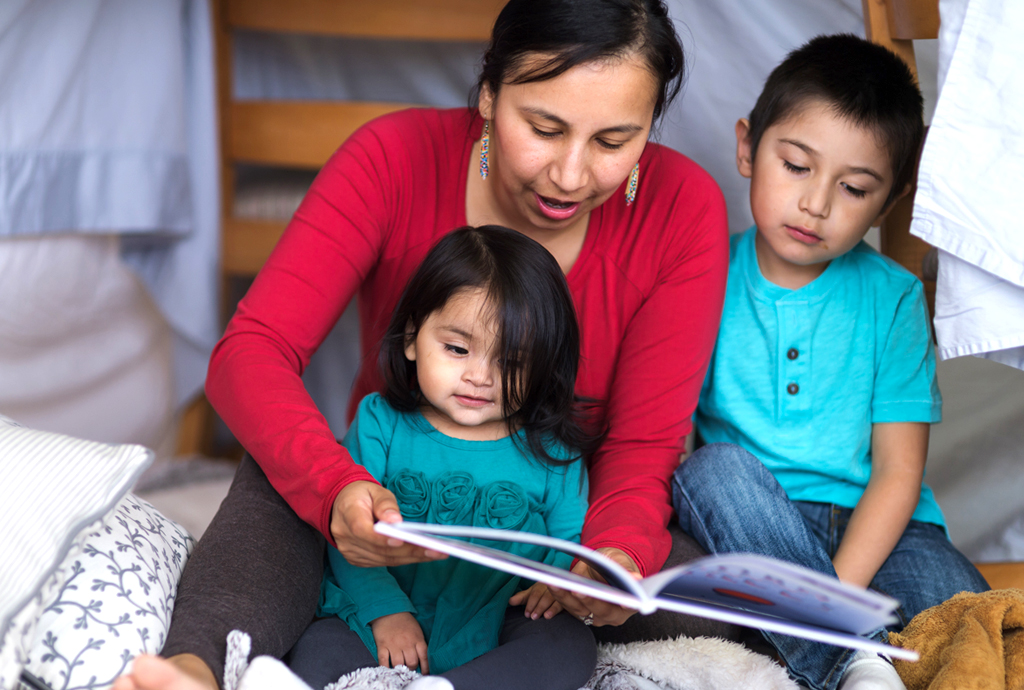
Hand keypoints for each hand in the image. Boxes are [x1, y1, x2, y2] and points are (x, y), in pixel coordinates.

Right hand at [330, 481, 445, 566]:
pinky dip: (403, 559)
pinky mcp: (357, 559)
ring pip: (383, 559)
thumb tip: (396, 520)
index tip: (402, 539)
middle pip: (379, 549)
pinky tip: (421, 555)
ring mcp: (350, 551)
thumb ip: (385, 504)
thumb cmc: (363, 495)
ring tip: (437, 553)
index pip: (363, 530)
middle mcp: (345, 537)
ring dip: (411, 558)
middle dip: (409, 550)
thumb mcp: (375, 490)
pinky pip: (383, 562)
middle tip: (436, 549)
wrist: (343, 504)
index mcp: (347, 514)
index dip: (382, 538)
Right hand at [370, 612, 428, 672]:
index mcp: (417, 638)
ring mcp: (393, 644)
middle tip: (410, 667)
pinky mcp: (382, 645)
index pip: (424, 656)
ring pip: (398, 664)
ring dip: (400, 668)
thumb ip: (419, 643)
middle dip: (412, 667)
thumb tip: (421, 659)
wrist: (388, 610)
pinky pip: (383, 661)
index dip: (425, 667)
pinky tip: (388, 668)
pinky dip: (386, 667)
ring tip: (400, 667)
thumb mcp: (416, 629)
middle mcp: (406, 643)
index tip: (425, 673)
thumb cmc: (404, 621)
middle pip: (411, 662)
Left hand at [509, 582, 562, 619]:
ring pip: (552, 599)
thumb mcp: (531, 595)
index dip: (530, 603)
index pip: (535, 593)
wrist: (559, 592)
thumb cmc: (541, 594)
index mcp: (540, 585)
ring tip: (542, 617)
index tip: (527, 614)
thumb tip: (510, 601)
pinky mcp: (566, 599)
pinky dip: (554, 610)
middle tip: (533, 617)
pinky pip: (561, 604)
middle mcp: (549, 587)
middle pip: (544, 596)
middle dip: (537, 607)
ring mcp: (559, 592)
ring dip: (546, 608)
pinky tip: (549, 616)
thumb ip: (521, 598)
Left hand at [548, 547, 640, 626]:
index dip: (626, 604)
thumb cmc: (616, 563)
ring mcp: (596, 616)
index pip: (629, 606)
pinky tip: (551, 583)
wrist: (606, 567)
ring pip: (580, 610)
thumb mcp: (621, 562)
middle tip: (577, 589)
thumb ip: (626, 570)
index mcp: (630, 604)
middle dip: (589, 600)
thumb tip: (635, 578)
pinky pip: (568, 606)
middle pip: (601, 610)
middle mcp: (614, 614)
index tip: (621, 601)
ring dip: (566, 596)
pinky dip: (559, 595)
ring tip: (554, 582)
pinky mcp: (580, 611)